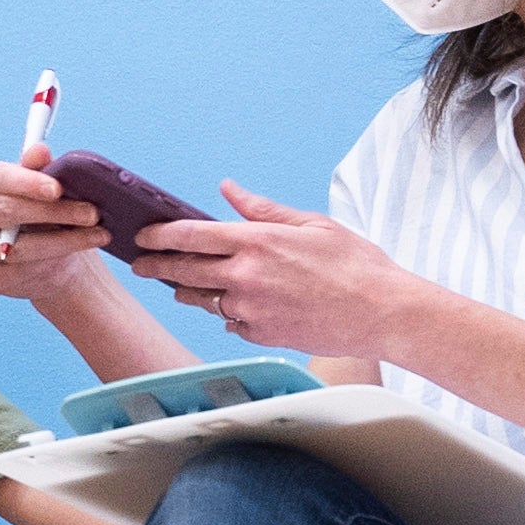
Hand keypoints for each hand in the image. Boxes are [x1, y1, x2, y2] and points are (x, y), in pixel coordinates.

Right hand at [0, 156, 109, 298]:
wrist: (41, 260)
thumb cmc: (39, 215)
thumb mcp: (42, 188)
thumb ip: (38, 169)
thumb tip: (40, 150)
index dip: (27, 182)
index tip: (57, 188)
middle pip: (5, 210)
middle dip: (53, 212)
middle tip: (91, 213)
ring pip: (15, 246)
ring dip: (62, 241)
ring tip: (96, 234)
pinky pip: (14, 272)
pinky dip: (48, 264)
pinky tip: (73, 258)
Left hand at [131, 186, 417, 358]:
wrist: (383, 314)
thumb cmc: (356, 265)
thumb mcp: (312, 224)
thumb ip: (263, 209)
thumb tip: (228, 189)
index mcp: (258, 242)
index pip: (191, 235)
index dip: (159, 234)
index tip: (143, 235)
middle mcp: (246, 277)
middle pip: (184, 271)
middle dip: (156, 266)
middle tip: (142, 264)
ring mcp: (252, 310)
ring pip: (203, 300)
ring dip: (187, 292)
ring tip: (180, 286)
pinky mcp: (262, 335)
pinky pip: (230, 323)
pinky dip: (228, 314)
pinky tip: (232, 307)